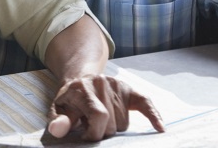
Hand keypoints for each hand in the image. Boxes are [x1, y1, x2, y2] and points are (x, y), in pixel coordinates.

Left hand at [46, 74, 164, 140]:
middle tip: (90, 124)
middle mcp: (102, 83)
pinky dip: (153, 116)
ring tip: (100, 118)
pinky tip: (160, 128)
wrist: (80, 79)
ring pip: (124, 123)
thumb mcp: (57, 109)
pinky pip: (145, 104)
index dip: (94, 133)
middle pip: (112, 123)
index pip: (98, 115)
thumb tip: (58, 130)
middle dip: (102, 131)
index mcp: (83, 89)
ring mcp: (117, 85)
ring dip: (114, 126)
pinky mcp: (129, 90)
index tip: (86, 136)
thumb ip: (58, 121)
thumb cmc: (69, 100)